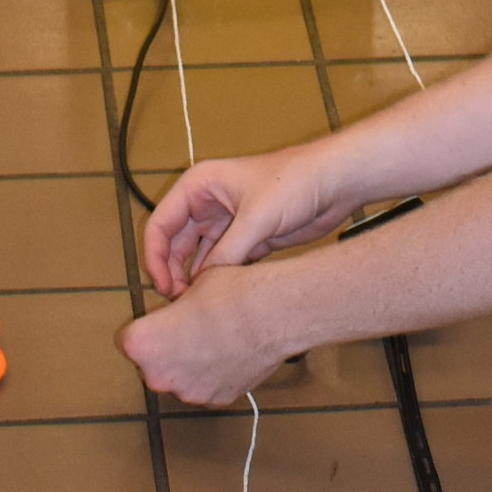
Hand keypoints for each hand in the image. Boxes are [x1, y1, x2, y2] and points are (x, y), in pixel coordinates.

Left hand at [118, 264, 302, 409]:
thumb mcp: (190, 288)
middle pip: (152, 364)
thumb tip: (176, 315)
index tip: (157, 323)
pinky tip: (227, 352)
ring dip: (189, 364)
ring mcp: (188, 392)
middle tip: (188, 330)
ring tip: (213, 339)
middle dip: (166, 349)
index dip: (146, 329)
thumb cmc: (231, 297)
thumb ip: (172, 311)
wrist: (271, 315)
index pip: (128, 341)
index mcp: (143, 345)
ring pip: (179, 377)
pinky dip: (212, 374)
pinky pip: (205, 386)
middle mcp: (159, 375)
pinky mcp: (214, 400)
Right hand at [142, 145, 354, 296]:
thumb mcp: (257, 218)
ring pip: (198, 259)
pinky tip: (219, 301)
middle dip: (174, 274)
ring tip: (197, 308)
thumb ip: (228, 252)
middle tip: (180, 305)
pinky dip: (217, 282)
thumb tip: (204, 287)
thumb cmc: (294, 182)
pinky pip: (222, 266)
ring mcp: (227, 224)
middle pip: (175, 245)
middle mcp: (207, 205)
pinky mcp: (247, 241)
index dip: (155, 258)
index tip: (163, 287)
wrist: (335, 183)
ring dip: (195, 282)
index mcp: (199, 186)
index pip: (161, 224)